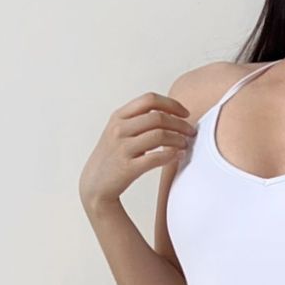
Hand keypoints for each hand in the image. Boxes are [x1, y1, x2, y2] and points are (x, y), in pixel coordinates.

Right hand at [78, 90, 197, 210]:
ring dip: (178, 139)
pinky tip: (178, 156)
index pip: (149, 99)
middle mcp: (119, 129)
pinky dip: (171, 155)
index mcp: (119, 116)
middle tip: (191, 132)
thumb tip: (170, 113)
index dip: (171, 104)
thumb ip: (138, 119)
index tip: (185, 113)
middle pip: (158, 117)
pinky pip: (155, 158)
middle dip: (180, 123)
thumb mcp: (119, 131)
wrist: (94, 184)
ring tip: (186, 144)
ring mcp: (122, 148)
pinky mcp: (127, 167)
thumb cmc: (112, 156)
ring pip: (159, 135)